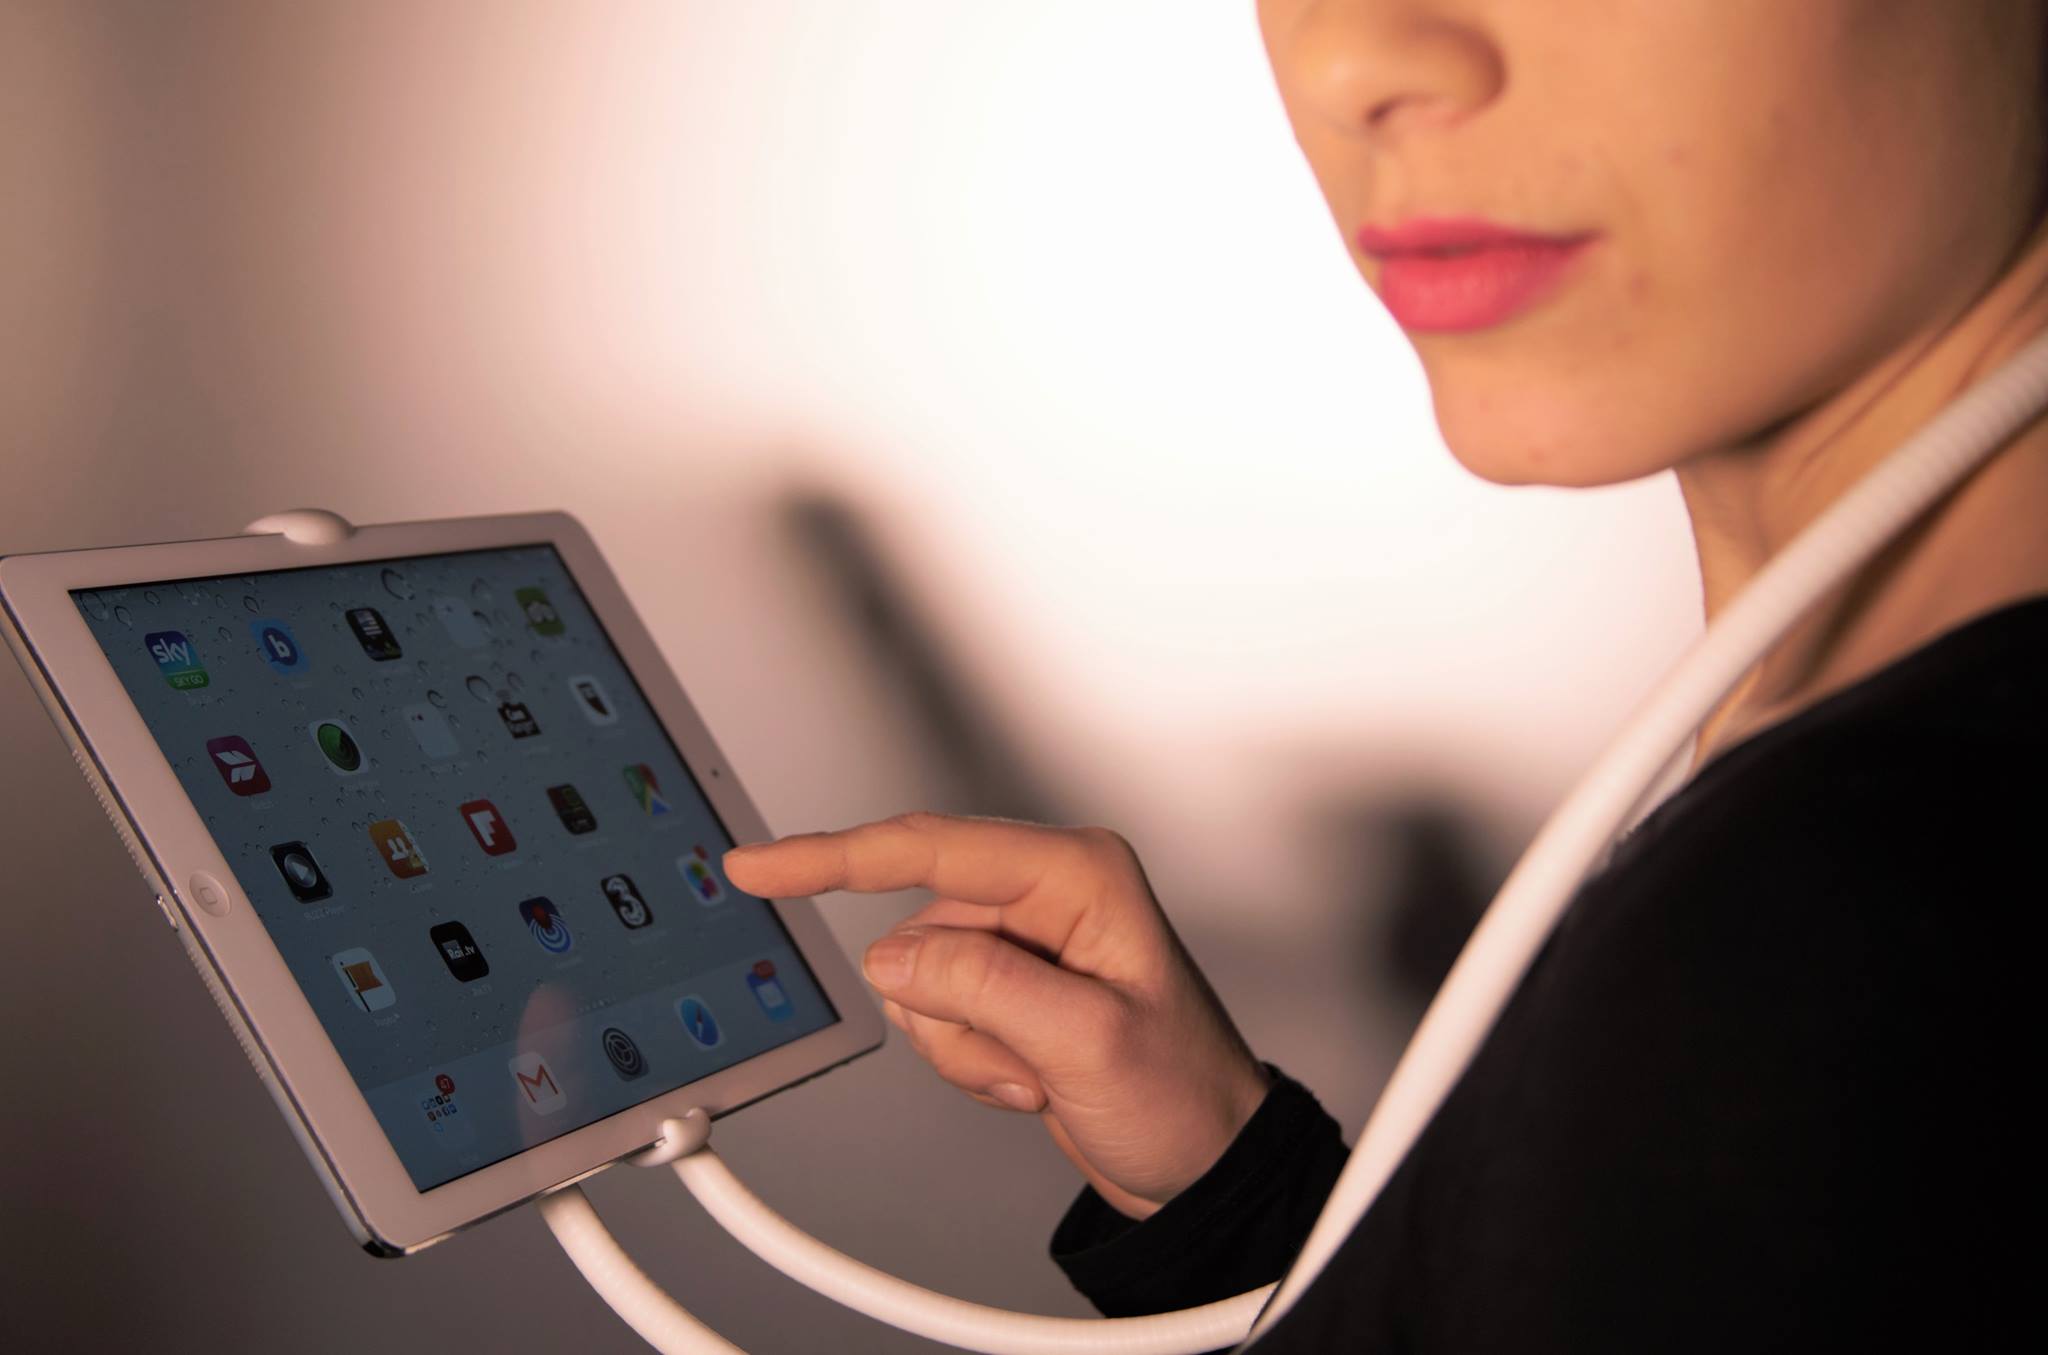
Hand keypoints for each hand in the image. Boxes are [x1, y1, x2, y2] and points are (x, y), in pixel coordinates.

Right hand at [724, 812, 1270, 1218]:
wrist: (1204, 1166)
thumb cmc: (1184, 1096)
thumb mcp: (1089, 1043)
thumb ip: (985, 989)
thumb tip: (890, 957)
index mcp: (1075, 873)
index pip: (930, 849)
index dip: (834, 857)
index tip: (758, 866)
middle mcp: (1043, 895)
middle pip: (917, 934)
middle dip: (958, 1016)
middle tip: (1033, 1058)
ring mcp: (1020, 944)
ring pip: (916, 986)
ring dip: (965, 1048)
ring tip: (1042, 1071)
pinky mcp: (1004, 989)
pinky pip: (933, 1020)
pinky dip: (969, 1064)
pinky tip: (1032, 1079)